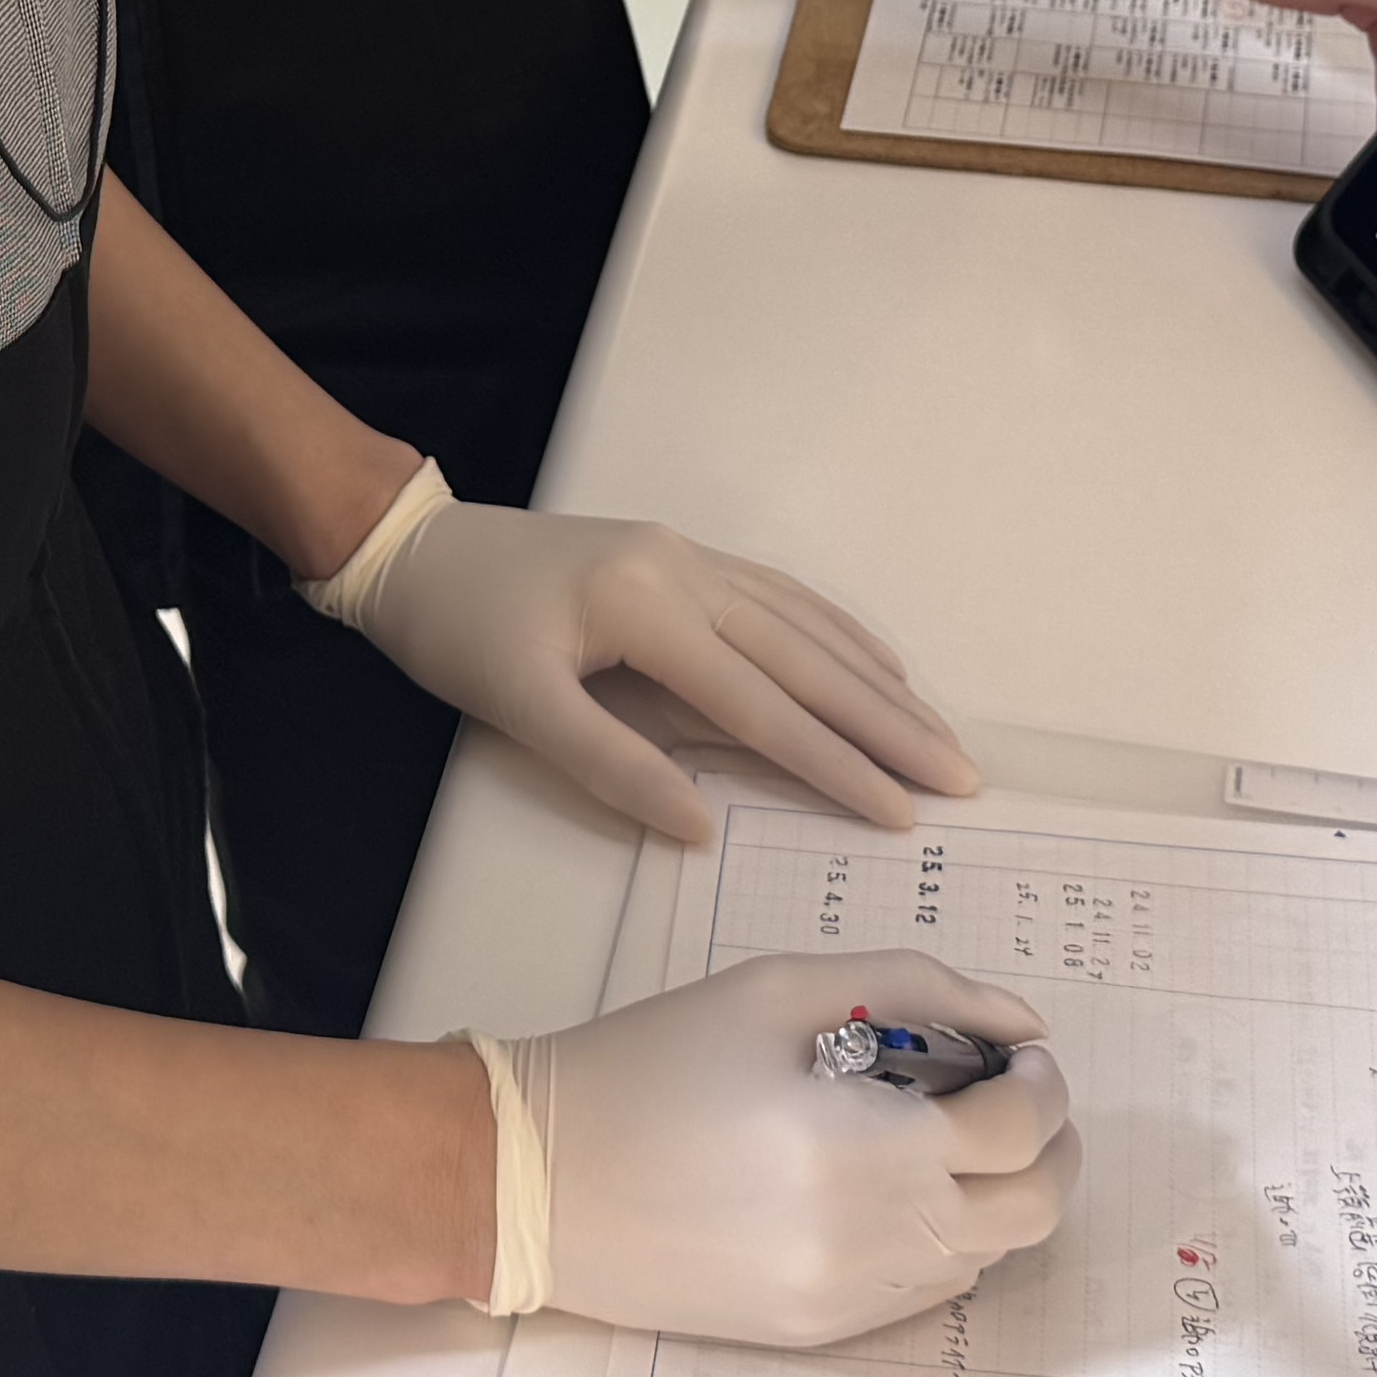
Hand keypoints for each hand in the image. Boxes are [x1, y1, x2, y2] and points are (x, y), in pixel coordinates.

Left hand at [328, 483, 978, 843]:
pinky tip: (873, 664)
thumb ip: (612, 766)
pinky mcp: (682, 557)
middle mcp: (686, 571)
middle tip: (963, 776)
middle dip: (888, 722)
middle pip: (806, 659)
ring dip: (876, 681)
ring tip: (938, 732)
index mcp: (648, 608)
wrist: (414, 547)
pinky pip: (780, 597)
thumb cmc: (457, 630)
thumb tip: (702, 829)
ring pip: (805, 624)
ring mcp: (689, 556)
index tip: (900, 813)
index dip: (834, 765)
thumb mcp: (517, 707)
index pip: (761, 705)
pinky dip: (837, 635)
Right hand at [491, 952, 1073, 1342]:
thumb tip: (1015, 1021)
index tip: (1024, 1053)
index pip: (1019, 1131)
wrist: (544, 1181)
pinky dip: (946, 1237)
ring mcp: (849, 1297)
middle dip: (1051, 1149)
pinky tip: (898, 1187)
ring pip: (989, 1257)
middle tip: (1018, 1098)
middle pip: (1033, 1213)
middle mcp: (872, 1238)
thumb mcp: (778, 990)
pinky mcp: (820, 1330)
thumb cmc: (653, 1067)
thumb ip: (914, 987)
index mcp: (864, 1145)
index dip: (1042, 1084)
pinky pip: (928, 1291)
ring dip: (1002, 1194)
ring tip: (951, 1136)